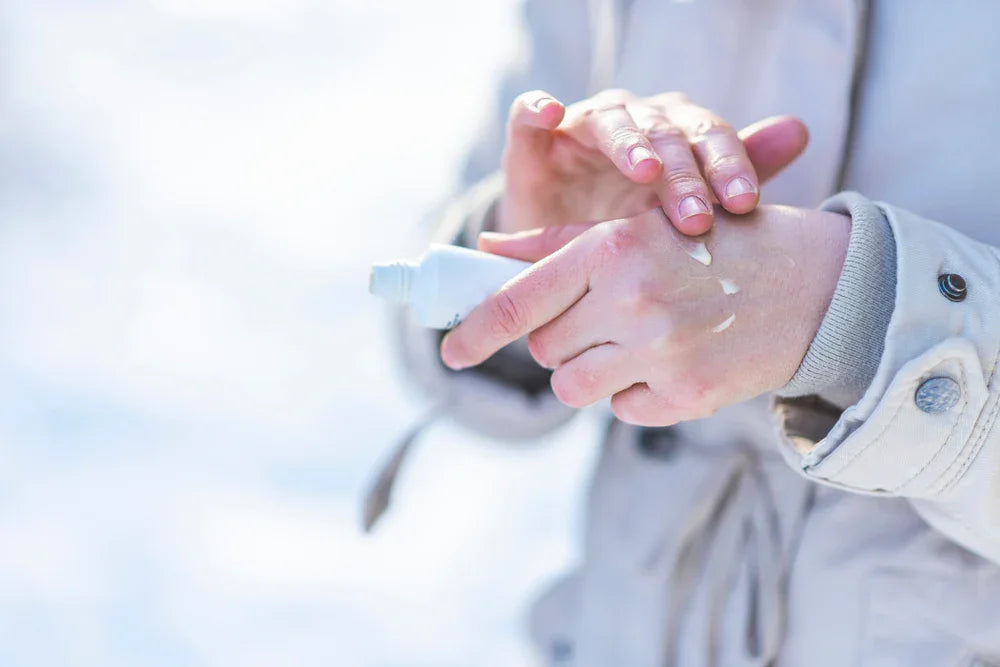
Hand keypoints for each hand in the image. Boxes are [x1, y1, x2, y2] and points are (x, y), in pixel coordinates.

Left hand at [440, 206, 849, 425]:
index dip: (474, 332)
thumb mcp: (641, 227)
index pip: (519, 303)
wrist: (815, 284)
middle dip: (560, 340)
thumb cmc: (717, 246)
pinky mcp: (688, 394)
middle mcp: (632, 299)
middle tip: (603, 319)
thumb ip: (556, 243)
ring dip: (590, 371)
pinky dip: (635, 393)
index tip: (450, 354)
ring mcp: (662, 351)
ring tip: (635, 342)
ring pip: (574, 386)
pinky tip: (672, 362)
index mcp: (612, 249)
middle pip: (544, 349)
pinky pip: (623, 409)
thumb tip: (488, 250)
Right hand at [498, 89, 808, 235]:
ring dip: (629, 143)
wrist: (560, 252)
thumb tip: (799, 129)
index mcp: (676, 135)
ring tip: (646, 171)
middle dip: (684, 175)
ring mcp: (582, 127)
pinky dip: (537, 107)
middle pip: (665, 134)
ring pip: (610, 121)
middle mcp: (633, 122)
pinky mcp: (532, 141)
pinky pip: (529, 115)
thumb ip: (738, 172)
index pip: (710, 139)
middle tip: (697, 217)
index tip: (746, 204)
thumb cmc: (630, 228)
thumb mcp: (683, 211)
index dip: (728, 165)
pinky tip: (551, 111)